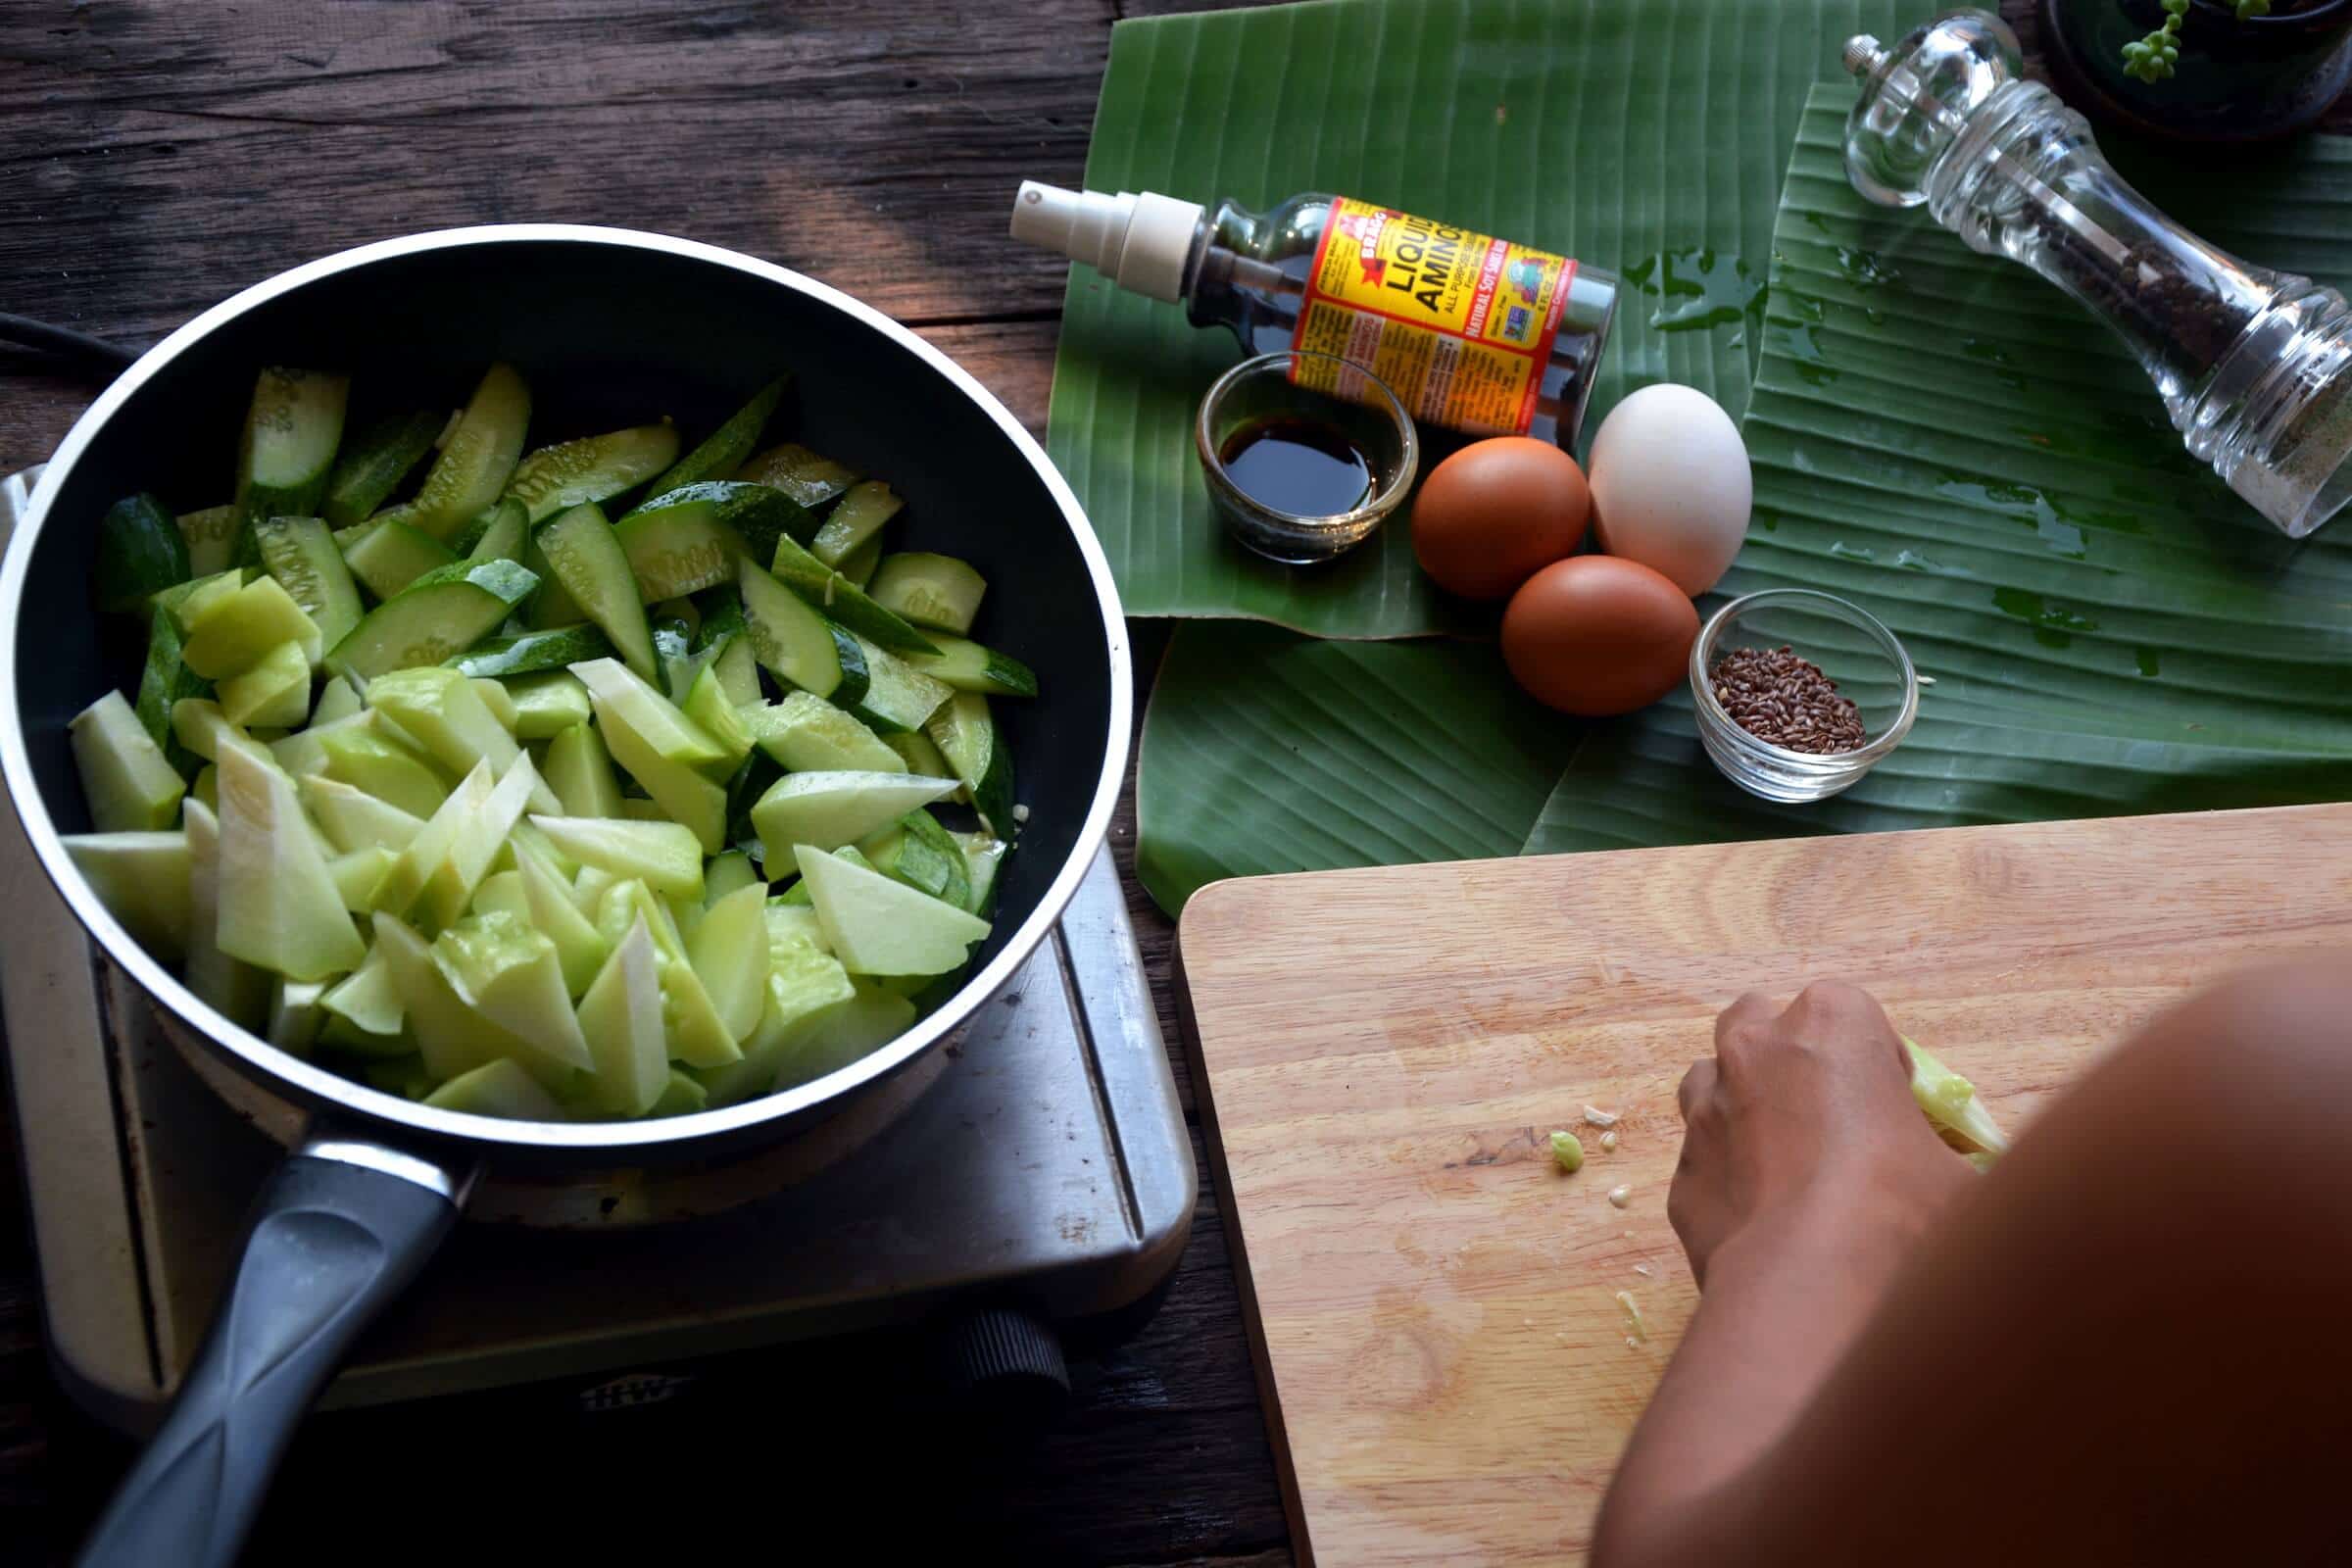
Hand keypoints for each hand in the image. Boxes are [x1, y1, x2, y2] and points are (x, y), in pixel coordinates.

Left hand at [1669, 981, 1967, 1286]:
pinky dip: (1728, 1182)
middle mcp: (1753, 1050)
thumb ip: (1944, 1155)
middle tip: (1828, 1119)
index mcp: (1831, 1024)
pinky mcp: (1680, 1176)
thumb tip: (1956, 1178)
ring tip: (1789, 1168)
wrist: (1814, 1288)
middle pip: (1760, 1026)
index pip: (1851, 1014)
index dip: (1876, 1062)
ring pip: (1712, 1084)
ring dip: (1743, 1109)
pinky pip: (1704, 1165)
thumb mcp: (1960, 1176)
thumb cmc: (1904, 1212)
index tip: (1895, 1106)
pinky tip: (1765, 1225)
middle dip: (1786, 1060)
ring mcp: (1704, 1110)